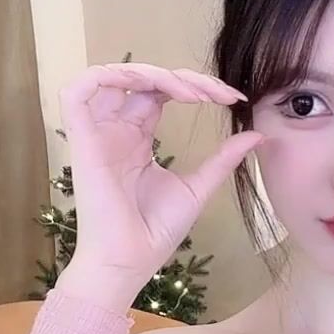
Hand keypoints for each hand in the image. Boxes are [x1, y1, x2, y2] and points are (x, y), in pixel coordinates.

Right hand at [56, 62, 263, 282]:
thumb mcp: (198, 187)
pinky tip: (146, 83)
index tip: (234, 98)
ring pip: (111, 77)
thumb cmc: (156, 231)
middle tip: (218, 93)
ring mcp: (98, 134)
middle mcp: (117, 131)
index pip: (162, 93)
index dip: (195, 86)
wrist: (131, 260)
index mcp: (138, 139)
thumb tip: (256, 135)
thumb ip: (222, 158)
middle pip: (144, 81)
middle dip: (184, 78)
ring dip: (150, 72)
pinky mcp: (82, 141)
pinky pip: (76, 93)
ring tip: (189, 91)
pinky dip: (105, 75)